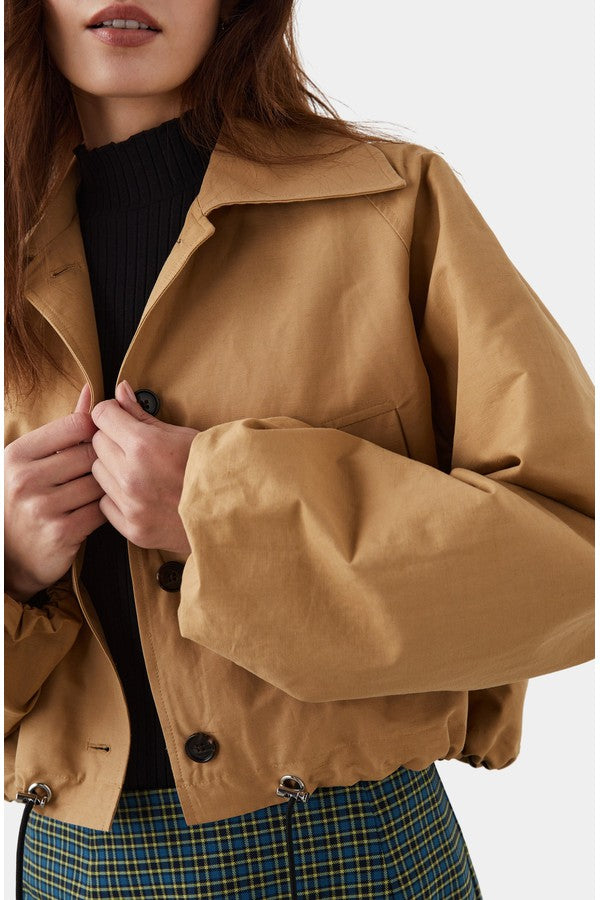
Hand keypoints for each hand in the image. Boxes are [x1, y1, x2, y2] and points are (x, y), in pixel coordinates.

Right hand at [4, 383, 105, 602]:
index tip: (98, 441)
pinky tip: (97, 509)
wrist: (10, 555)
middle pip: (90, 454)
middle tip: (104, 469)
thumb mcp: (32, 459)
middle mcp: (26, 479)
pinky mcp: (61, 533)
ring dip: (106, 486)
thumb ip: (65, 427)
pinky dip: (106, 509)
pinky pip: (102, 510)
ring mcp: (43, 507)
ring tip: (99, 490)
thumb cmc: (25, 498)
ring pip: (100, 483)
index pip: (76, 425)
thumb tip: (90, 391)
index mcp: (17, 454)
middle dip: (103, 461)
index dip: (95, 432)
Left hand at [90, 381, 198, 553]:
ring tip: (140, 472)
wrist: (233, 511)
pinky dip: (117, 498)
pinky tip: (141, 494)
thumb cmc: (210, 467)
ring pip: (98, 474)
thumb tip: (120, 389)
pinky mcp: (133, 528)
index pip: (101, 416)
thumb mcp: (180, 433)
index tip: (120, 418)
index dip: (111, 413)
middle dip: (111, 439)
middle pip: (96, 444)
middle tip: (134, 446)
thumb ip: (142, 414)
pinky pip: (105, 504)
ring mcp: (131, 505)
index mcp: (145, 446)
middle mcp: (132, 476)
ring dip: (112, 469)